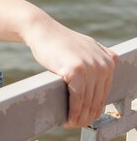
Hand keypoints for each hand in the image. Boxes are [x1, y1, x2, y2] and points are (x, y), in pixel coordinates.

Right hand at [22, 13, 118, 128]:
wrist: (41, 30)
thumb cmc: (60, 41)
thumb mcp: (87, 45)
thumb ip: (100, 56)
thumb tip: (111, 67)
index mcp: (108, 61)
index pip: (104, 93)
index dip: (96, 108)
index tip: (87, 117)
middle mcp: (102, 64)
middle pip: (97, 99)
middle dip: (87, 115)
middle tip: (78, 124)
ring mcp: (90, 66)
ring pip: (88, 101)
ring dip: (80, 117)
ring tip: (72, 124)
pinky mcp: (76, 70)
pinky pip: (77, 98)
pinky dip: (73, 111)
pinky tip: (68, 118)